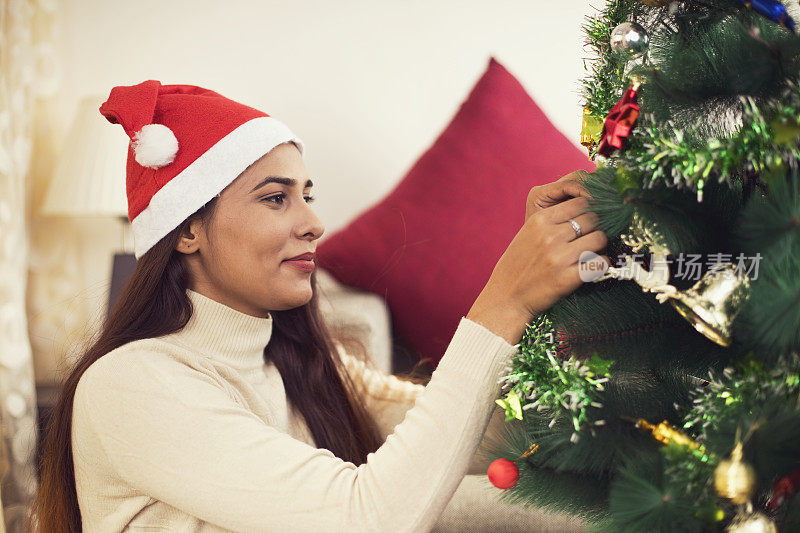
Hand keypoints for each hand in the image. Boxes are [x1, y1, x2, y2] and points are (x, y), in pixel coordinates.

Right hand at [468, 172, 606, 343]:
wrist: (506, 298)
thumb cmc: (517, 266)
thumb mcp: (527, 234)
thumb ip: (551, 222)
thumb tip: (584, 211)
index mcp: (539, 220)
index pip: (580, 203)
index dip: (588, 211)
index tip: (586, 222)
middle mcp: (550, 235)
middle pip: (592, 219)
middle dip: (595, 228)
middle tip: (589, 239)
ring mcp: (560, 257)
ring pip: (600, 239)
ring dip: (599, 246)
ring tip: (591, 254)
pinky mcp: (568, 278)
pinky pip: (601, 263)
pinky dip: (602, 264)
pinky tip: (593, 268)